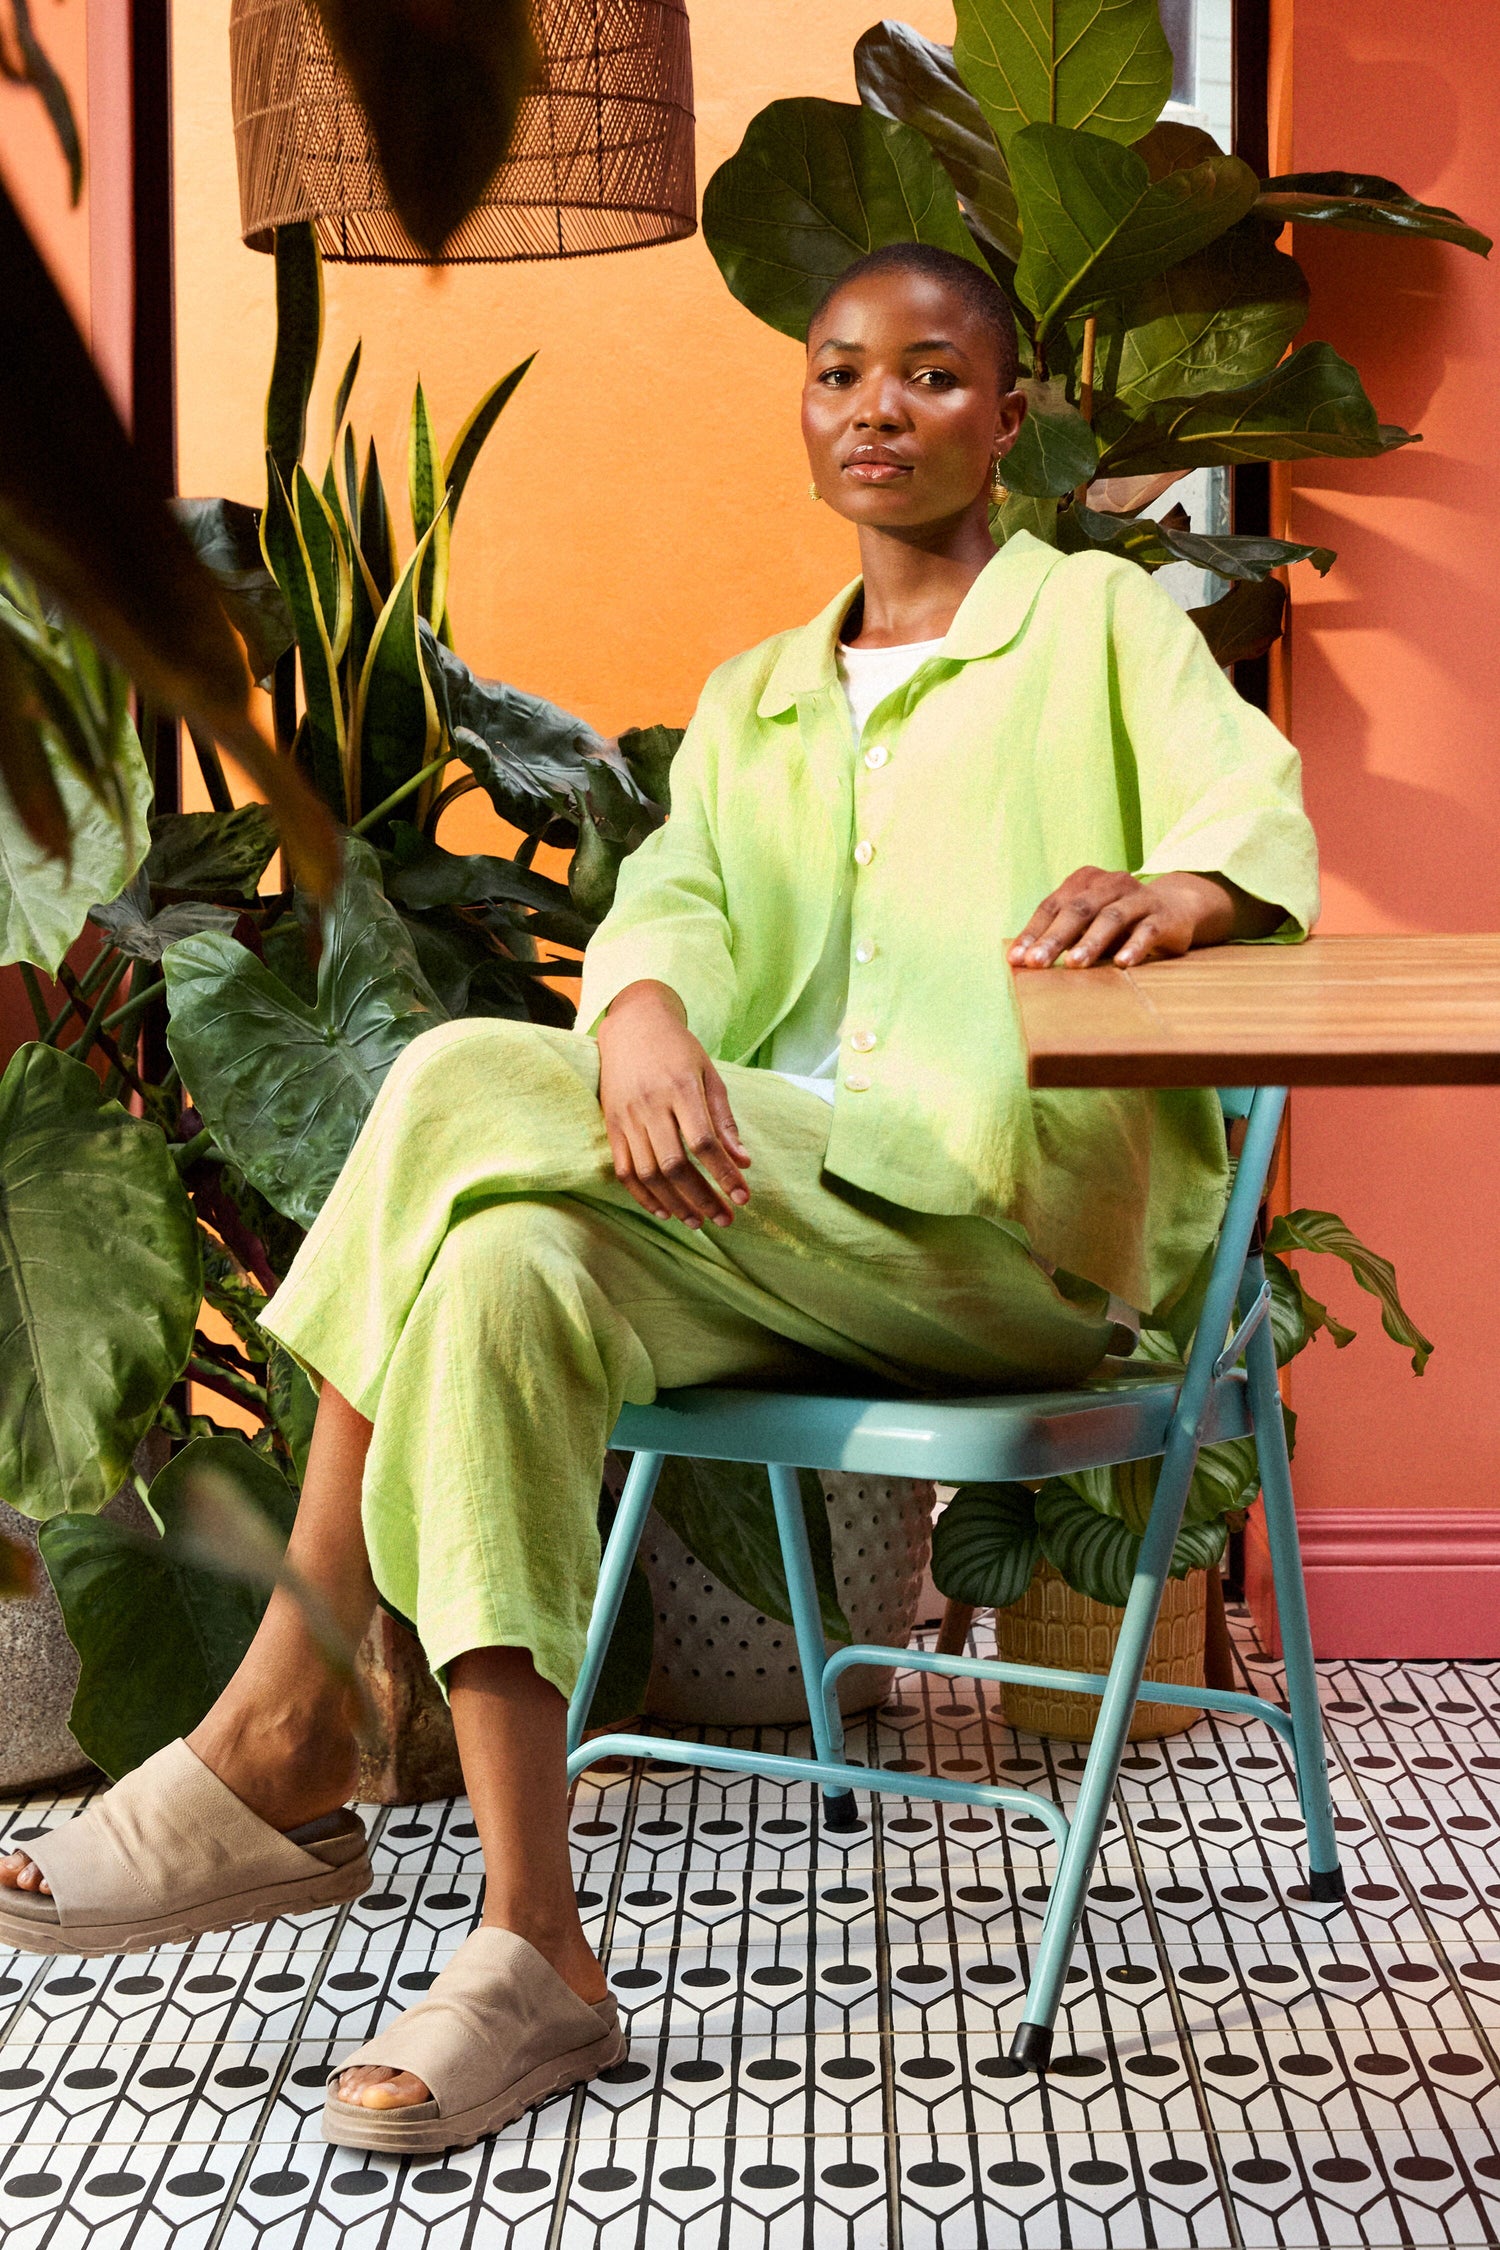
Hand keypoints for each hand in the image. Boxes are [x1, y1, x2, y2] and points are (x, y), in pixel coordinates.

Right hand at [597, 981, 750, 1227]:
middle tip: (724, 1220)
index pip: (704, 1143)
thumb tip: (742, 1162)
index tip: (743, 1198)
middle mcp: (651, 1105)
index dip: (724, 1175)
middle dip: (702, 1199)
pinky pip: (624, 1170)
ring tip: (697, 1222)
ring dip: (675, 1203)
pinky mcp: (611, 1125)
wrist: (633, 1026)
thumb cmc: (679, 1050)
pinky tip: (664, 1210)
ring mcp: (627, 1117)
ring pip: (649, 1173)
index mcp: (681, 1089)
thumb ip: (724, 1120)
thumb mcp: (709, 1075)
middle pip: (675, 1165)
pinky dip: (643, 1196)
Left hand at [1008, 867, 1248, 970]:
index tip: (1016, 959)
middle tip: (1036, 963)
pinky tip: (1122, 964)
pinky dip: (1135, 946)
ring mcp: (1139, 898)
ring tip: (1074, 965)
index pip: (1053, 906)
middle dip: (1055, 937)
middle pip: (1078, 910)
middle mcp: (1111, 884)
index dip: (1033, 932)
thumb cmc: (1118, 921)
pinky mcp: (1165, 917)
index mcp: (1085, 881)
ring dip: (1091, 942)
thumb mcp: (1088, 922)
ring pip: (1111, 918)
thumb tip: (1021, 960)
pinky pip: (1148, 931)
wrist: (1176, 908)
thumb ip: (1060, 935)